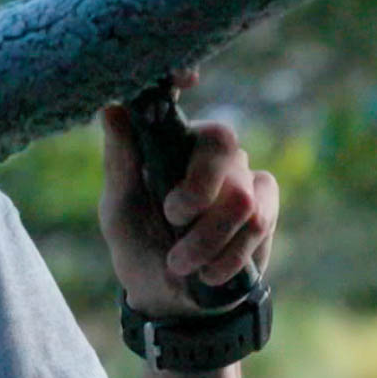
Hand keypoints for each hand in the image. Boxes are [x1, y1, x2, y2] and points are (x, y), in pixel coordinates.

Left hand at [97, 70, 278, 317]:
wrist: (175, 300)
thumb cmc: (138, 247)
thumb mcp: (119, 210)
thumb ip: (122, 161)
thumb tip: (111, 108)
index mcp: (166, 141)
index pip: (176, 97)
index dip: (182, 78)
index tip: (188, 77)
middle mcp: (205, 150)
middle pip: (222, 142)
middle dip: (198, 193)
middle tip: (173, 219)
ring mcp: (240, 174)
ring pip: (240, 193)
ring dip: (208, 238)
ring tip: (182, 263)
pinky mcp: (265, 204)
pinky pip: (261, 217)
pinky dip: (233, 250)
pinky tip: (212, 271)